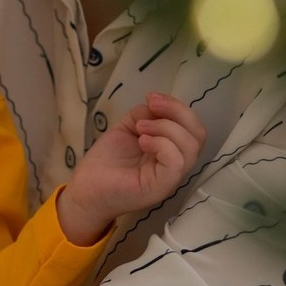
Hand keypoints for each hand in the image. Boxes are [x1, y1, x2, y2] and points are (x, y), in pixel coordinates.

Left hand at [57, 92, 206, 244]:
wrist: (86, 188)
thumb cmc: (106, 161)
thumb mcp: (127, 128)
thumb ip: (144, 115)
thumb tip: (155, 104)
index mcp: (171, 148)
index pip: (192, 126)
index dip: (177, 106)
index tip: (152, 97)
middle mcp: (176, 163)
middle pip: (199, 134)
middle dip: (177, 111)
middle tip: (152, 105)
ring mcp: (171, 177)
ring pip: (191, 147)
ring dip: (165, 127)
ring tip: (140, 129)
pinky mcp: (161, 187)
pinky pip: (177, 162)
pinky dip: (162, 144)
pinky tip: (142, 141)